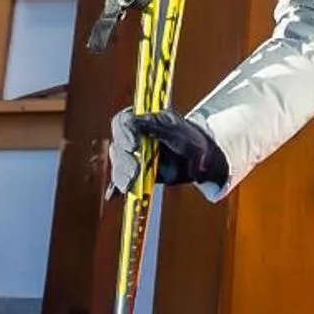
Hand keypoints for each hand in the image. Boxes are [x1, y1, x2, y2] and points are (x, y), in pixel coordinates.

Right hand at [109, 108, 228, 193]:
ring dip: (121, 175)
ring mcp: (133, 155)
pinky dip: (116, 186)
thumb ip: (157, 128)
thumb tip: (134, 121)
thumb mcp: (178, 132)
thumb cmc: (191, 141)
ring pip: (118, 163)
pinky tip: (112, 194)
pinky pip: (121, 179)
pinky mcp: (134, 172)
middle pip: (118, 145)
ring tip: (130, 185)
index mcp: (145, 120)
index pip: (123, 121)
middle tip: (135, 173)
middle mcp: (134, 136)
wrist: (201, 160)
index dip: (124, 133)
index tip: (134, 147)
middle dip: (124, 160)